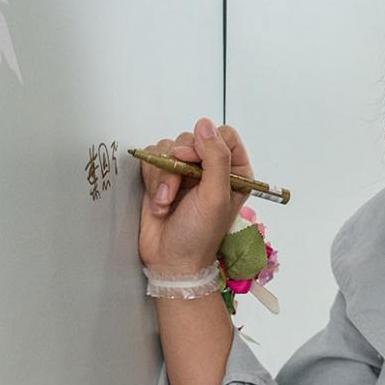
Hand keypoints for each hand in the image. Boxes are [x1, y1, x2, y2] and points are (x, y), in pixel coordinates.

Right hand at [137, 117, 253, 276]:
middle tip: (176, 190)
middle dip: (178, 164)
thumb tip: (204, 124)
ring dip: (162, 176)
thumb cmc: (199, 235)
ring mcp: (184, 171)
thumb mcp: (215, 197)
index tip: (193, 161)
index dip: (205, 143)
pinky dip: (151, 180)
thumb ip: (215, 158)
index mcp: (233, 171)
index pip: (223, 135)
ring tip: (166, 203)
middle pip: (191, 138)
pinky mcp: (162, 176)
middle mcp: (210, 168)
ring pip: (167, 147)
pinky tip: (159, 203)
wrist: (169, 260)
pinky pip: (151, 159)